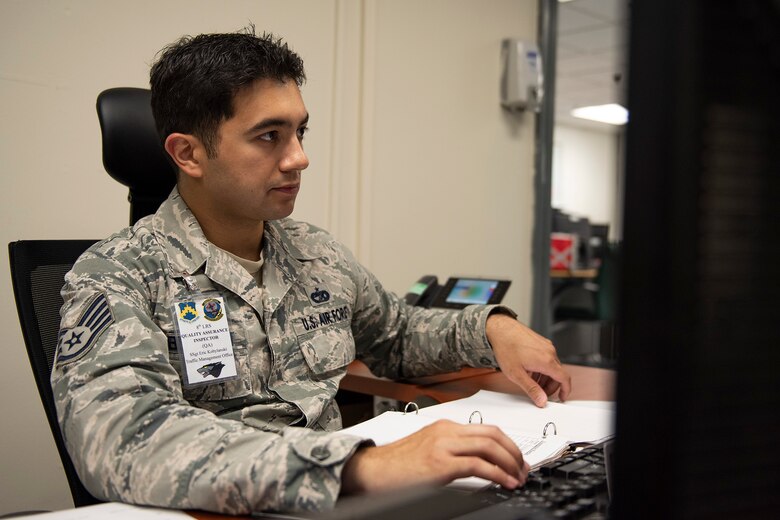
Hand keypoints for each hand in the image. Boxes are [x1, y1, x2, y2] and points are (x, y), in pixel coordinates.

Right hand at [340, 419, 529, 494]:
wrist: (372, 471)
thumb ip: (452, 451)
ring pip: (490, 446)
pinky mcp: (440, 464)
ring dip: (510, 463)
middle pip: (493, 434)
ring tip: (518, 477)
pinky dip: (497, 474)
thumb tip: (479, 464)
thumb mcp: (429, 450)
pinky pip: (478, 465)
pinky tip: (504, 482)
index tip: (517, 459)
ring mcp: (443, 446)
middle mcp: (446, 432)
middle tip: (524, 469)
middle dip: (515, 451)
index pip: (486, 429)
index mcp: (445, 427)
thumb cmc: (396, 465)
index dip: (508, 443)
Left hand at [486, 313, 570, 406]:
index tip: (562, 398)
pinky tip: (530, 371)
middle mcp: (549, 351)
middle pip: (558, 373)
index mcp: (547, 361)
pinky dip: (542, 368)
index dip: (565, 391)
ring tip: (533, 383)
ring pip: (552, 365)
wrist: (500, 328)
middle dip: (551, 386)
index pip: (565, 379)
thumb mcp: (516, 374)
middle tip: (541, 394)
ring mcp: (546, 345)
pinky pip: (547, 357)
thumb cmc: (506, 348)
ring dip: (545, 377)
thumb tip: (542, 401)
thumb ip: (531, 389)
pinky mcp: (540, 342)